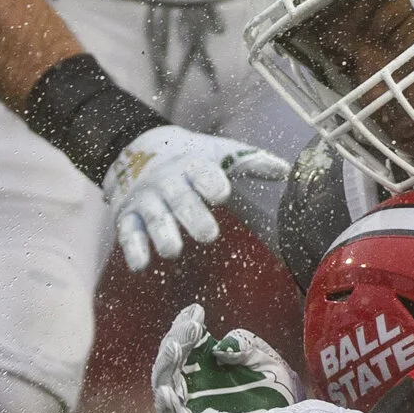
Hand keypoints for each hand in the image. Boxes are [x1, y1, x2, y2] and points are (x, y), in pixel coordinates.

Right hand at [104, 126, 287, 271]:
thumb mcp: (218, 153)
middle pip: (179, 199)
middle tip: (208, 235)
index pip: (202, 173)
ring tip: (173, 251)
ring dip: (163, 235)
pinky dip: (133, 248)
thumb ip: (250, 161)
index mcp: (192, 165)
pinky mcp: (127, 216)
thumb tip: (286, 171)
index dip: (211, 183)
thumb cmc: (190, 158)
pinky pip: (128, 233)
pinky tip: (141, 265)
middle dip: (191, 216)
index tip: (221, 194)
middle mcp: (168, 182)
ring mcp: (146, 200)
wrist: (138, 148)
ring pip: (154, 218)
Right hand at [153, 305, 302, 412]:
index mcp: (204, 366)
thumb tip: (221, 347)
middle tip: (189, 328)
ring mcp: (191, 412)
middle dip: (174, 343)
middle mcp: (192, 388)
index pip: (185, 343)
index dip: (184, 326)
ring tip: (175, 348)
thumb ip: (245, 345)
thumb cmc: (276, 391)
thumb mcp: (265, 359)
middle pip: (169, 365)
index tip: (196, 312)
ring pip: (165, 389)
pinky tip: (169, 393)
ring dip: (166, 368)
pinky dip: (168, 409)